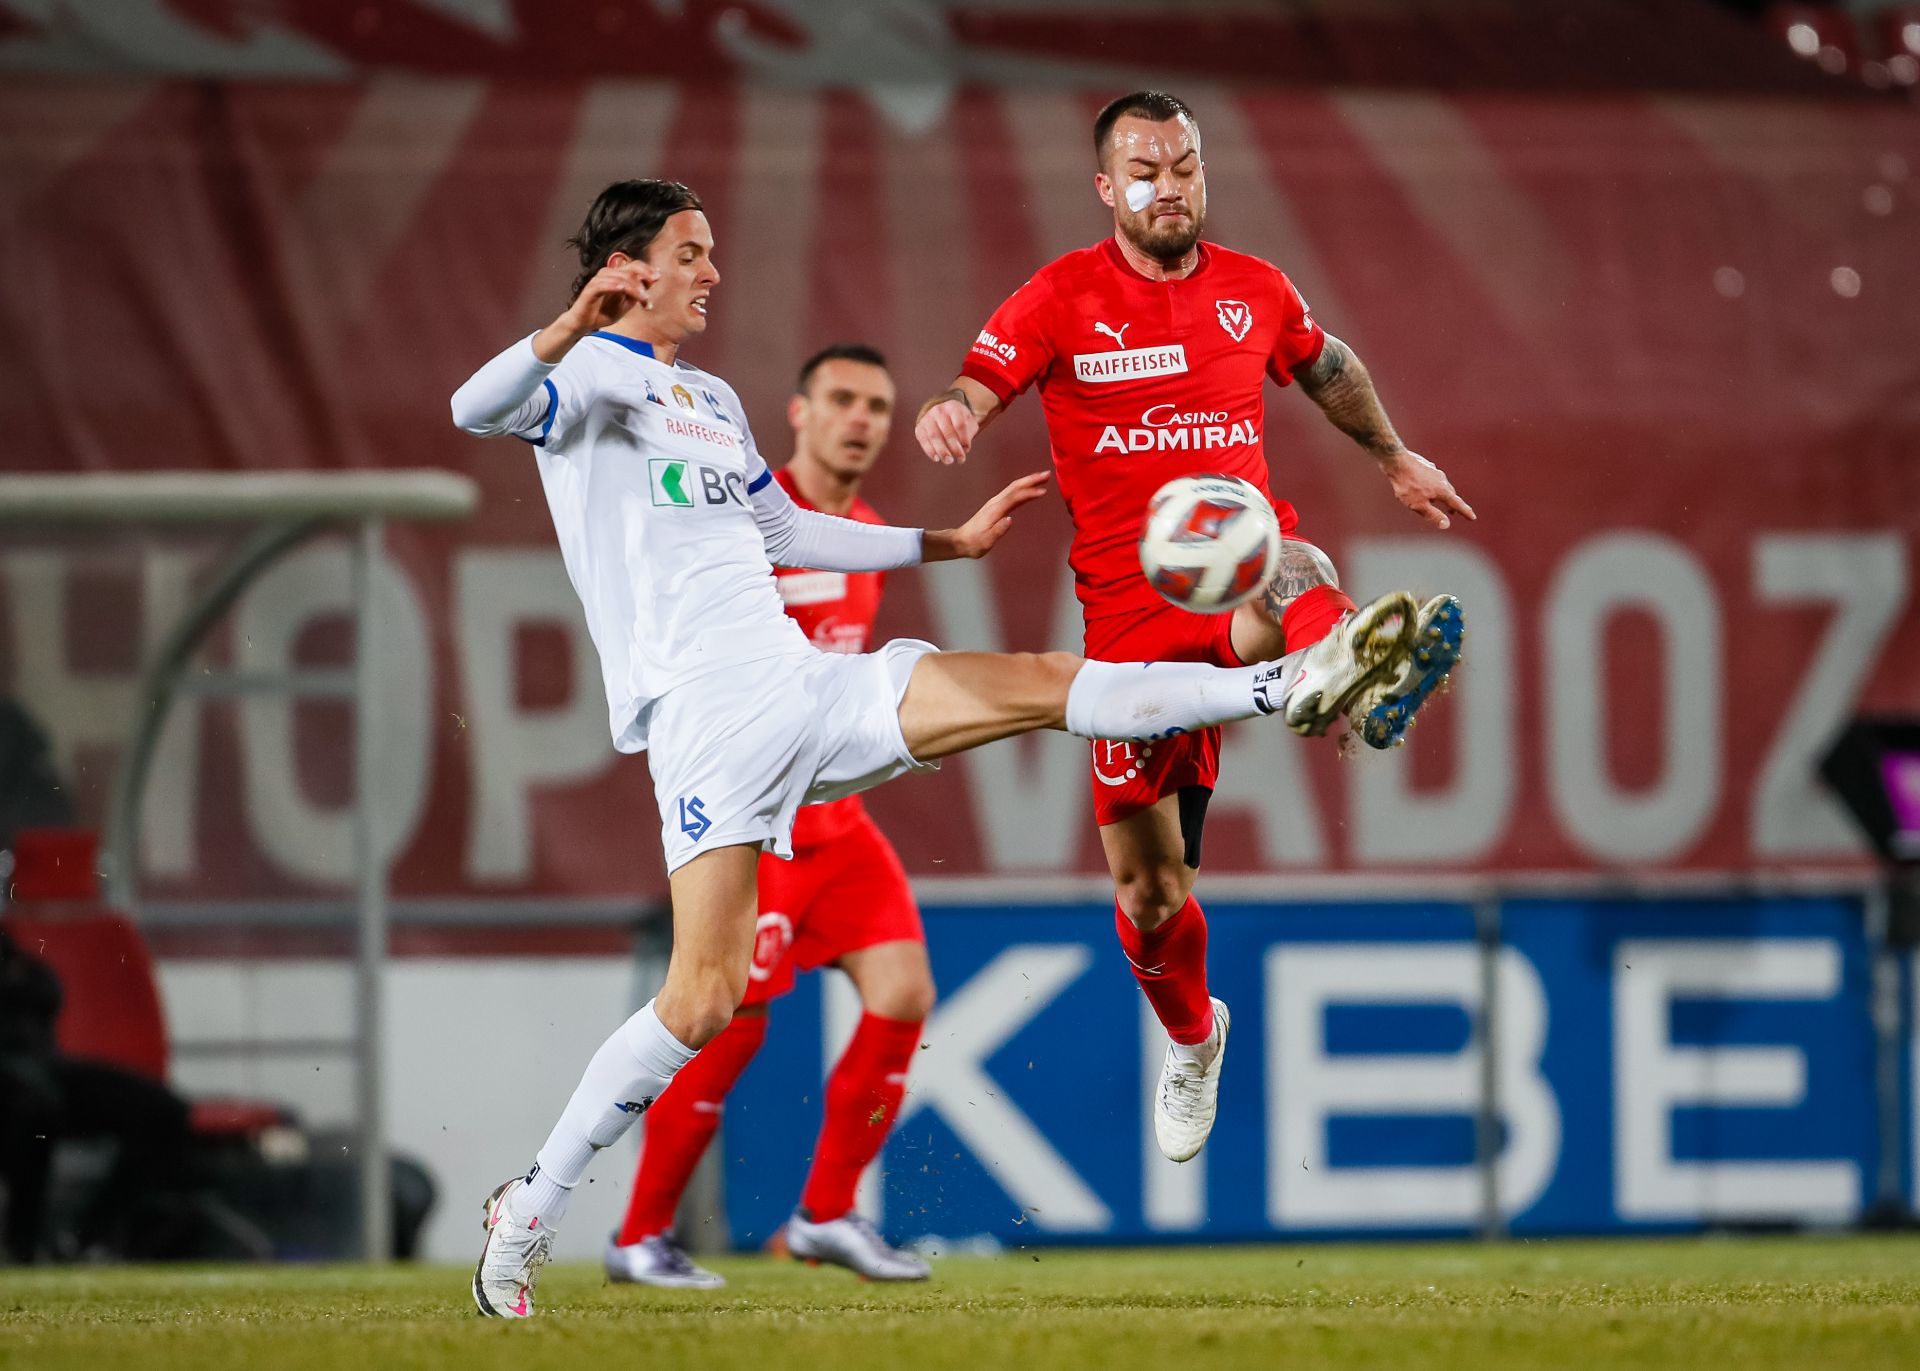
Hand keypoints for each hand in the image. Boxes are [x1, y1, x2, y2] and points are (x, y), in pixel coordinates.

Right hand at [535, 262, 658, 359]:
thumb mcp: (626, 303)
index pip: (634, 265)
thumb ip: (638, 292)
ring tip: (643, 298)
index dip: (647, 269)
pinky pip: (603, 284)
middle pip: (629, 269)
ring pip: (619, 277)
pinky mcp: (590, 289)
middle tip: (650, 294)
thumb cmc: (604, 312)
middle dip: (643, 279)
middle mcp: (608, 273)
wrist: (585, 324)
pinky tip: (622, 289)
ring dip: (633, 288)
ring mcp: (599, 280)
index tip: (658, 277)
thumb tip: (654, 279)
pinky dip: (614, 286)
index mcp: (617, 274)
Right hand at [916, 393, 980, 465]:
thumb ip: (969, 433)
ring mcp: (927, 418)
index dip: (964, 438)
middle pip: (947, 431)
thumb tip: (964, 448)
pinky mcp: (919, 428)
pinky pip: (924, 440)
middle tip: (960, 459)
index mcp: (953, 407)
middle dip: (954, 448)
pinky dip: (930, 451)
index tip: (967, 449)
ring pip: (934, 436)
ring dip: (942, 451)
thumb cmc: (958, 421)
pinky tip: (937, 458)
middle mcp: (939, 410)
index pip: (959, 424)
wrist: (942, 414)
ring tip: (949, 461)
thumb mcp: (968, 422)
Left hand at [925, 472, 1050, 559]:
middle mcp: (995, 503)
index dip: (1029, 493)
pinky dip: (1023, 489)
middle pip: (1015, 487)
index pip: (1014, 498)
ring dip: (1029, 481)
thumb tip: (1010, 519)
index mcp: (995, 510)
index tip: (1043, 491)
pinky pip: (1012, 494)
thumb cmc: (973, 543)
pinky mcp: (996, 506)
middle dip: (1031, 479)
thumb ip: (998, 531)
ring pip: (1014, 488)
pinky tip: (1032, 490)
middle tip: (1047, 474)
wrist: (960, 540)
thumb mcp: (985, 541)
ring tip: (1043, 477)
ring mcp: (995, 503)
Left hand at [1382, 449, 1475, 530]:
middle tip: (1452, 512)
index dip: (1465, 512)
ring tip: (1437, 501)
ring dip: (1442, 494)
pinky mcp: (1426, 467)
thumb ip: (1433, 515)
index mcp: (1442, 490)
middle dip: (1452, 503)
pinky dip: (1432, 486)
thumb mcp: (1419, 505)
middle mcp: (1442, 480)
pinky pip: (1432, 479)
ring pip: (1441, 485)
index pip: (1457, 504)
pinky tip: (1425, 486)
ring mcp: (1434, 472)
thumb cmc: (1407, 486)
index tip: (1473, 518)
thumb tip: (1447, 525)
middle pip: (1450, 494)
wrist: (1397, 462)